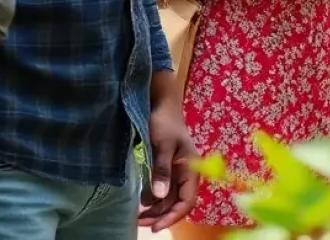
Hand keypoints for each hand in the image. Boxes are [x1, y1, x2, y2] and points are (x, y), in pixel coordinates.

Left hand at [141, 72, 197, 231]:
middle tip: (141, 223)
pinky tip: (140, 203)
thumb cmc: (164, 122)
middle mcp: (186, 172)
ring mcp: (176, 171)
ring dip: (156, 210)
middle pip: (178, 203)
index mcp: (191, 167)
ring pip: (169, 199)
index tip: (155, 226)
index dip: (173, 216)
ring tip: (137, 216)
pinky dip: (153, 200)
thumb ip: (162, 171)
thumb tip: (159, 198)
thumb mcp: (163, 146)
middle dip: (161, 215)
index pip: (188, 200)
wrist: (161, 103)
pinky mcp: (166, 168)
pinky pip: (162, 191)